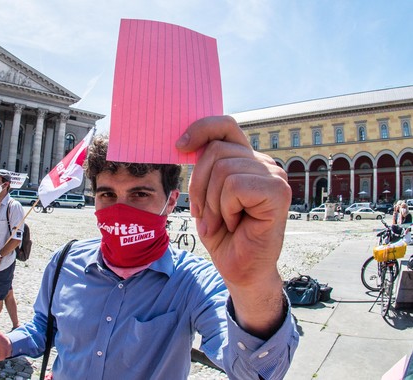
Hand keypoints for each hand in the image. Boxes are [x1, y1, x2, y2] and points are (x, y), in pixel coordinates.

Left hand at [176, 116, 288, 336]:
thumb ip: (205, 169)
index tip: (179, 147)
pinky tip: (236, 225)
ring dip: (212, 203)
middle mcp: (264, 164)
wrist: (241, 270)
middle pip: (215, 151)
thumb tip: (184, 143)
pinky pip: (234, 186)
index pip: (225, 126)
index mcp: (247, 160)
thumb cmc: (223, 235)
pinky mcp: (278, 192)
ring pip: (222, 169)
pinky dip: (225, 209)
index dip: (201, 129)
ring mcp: (274, 176)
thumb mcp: (206, 196)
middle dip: (199, 186)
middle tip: (205, 214)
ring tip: (222, 222)